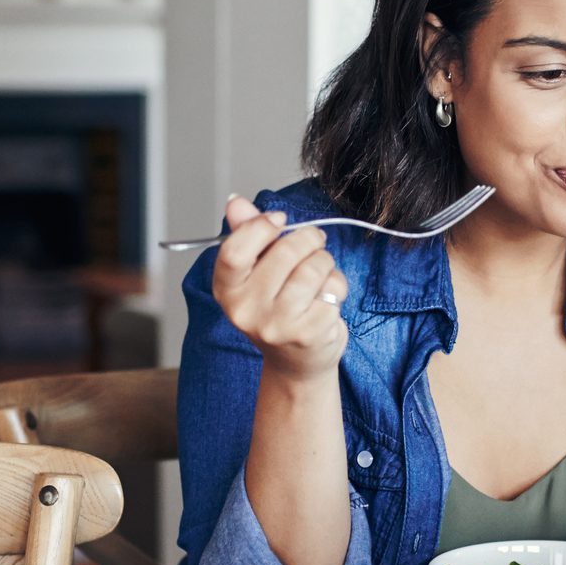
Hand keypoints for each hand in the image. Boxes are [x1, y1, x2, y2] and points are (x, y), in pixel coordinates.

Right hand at [211, 195, 349, 379]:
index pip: (235, 251)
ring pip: (313, 267)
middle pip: (285, 252)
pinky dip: (337, 285)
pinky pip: (333, 288)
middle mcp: (246, 311)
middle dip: (308, 239)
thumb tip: (236, 202)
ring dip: (325, 262)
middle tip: (314, 243)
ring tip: (320, 272)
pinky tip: (328, 298)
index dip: (261, 227)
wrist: (296, 362)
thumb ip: (247, 235)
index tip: (279, 220)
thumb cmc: (277, 309)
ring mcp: (277, 325)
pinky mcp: (308, 334)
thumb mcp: (257, 273)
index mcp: (227, 291)